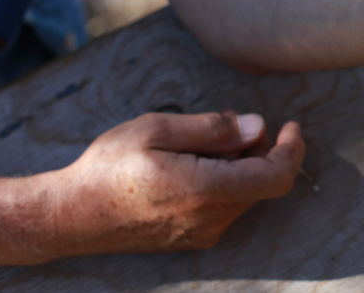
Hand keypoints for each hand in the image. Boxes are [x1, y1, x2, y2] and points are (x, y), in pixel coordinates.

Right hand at [48, 111, 304, 255]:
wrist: (70, 216)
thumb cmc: (109, 167)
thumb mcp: (157, 129)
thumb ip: (212, 128)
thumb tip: (257, 127)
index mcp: (206, 190)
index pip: (276, 177)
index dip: (292, 150)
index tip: (291, 126)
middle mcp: (211, 219)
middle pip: (263, 183)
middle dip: (262, 149)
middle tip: (232, 125)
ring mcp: (202, 233)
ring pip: (246, 194)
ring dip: (243, 165)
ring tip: (204, 142)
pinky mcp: (192, 238)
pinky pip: (227, 206)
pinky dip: (227, 180)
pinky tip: (195, 164)